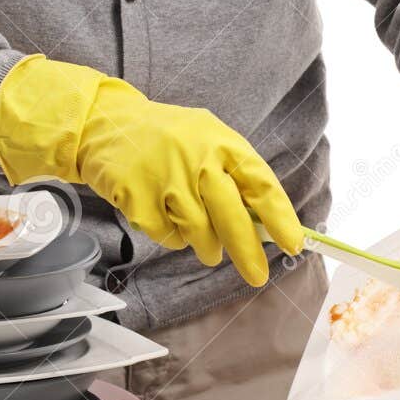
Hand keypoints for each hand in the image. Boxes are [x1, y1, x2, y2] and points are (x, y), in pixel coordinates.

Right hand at [0, 56, 303, 284]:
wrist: (105, 124)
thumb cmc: (167, 137)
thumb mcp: (208, 139)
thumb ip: (236, 175)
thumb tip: (267, 223)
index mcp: (221, 142)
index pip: (260, 184)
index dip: (280, 218)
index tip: (294, 245)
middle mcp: (196, 159)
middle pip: (232, 218)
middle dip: (247, 253)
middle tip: (258, 275)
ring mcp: (165, 178)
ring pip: (199, 233)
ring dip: (207, 247)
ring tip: (204, 243)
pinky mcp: (137, 197)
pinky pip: (167, 236)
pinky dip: (172, 237)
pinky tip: (165, 218)